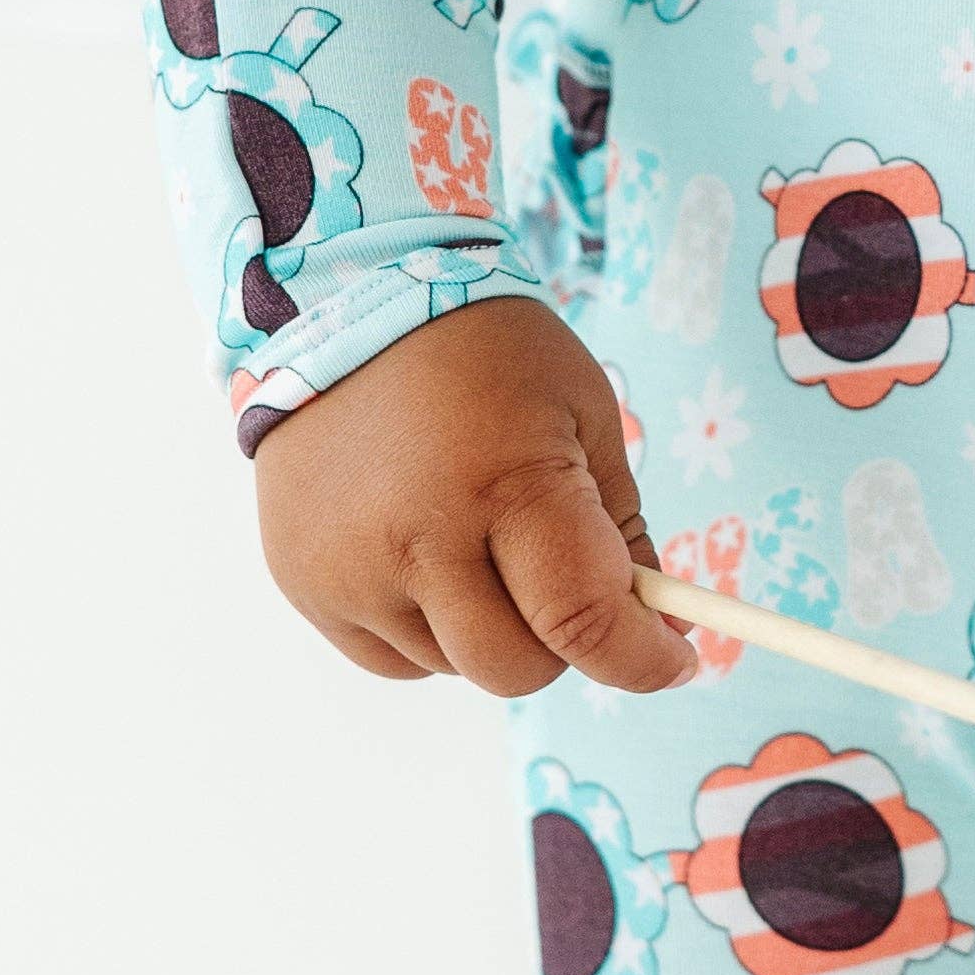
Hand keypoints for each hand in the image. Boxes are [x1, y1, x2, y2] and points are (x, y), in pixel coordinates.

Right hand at [250, 294, 699, 696]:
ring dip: (487, 631)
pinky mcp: (303, 583)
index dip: (640, 660)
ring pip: (453, 667)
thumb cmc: (488, 355)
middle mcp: (416, 540)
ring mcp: (348, 569)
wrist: (350, 305)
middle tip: (564, 586)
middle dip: (560, 643)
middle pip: (515, 669)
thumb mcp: (584, 416)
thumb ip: (622, 531)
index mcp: (505, 486)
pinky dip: (426, 631)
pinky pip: (392, 657)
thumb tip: (656, 635)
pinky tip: (422, 554)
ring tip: (477, 541)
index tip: (672, 660)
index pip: (582, 623)